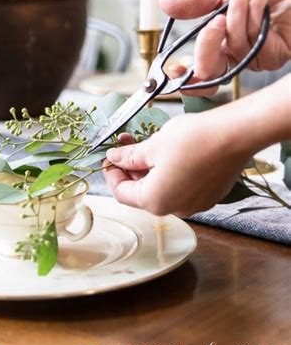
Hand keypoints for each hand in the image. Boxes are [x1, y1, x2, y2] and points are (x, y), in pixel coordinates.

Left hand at [103, 116, 249, 217]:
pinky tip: (169, 151)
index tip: (110, 156)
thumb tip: (114, 158)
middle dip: (131, 167)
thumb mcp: (152, 145)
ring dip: (150, 168)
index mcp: (155, 201)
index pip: (122, 193)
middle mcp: (175, 209)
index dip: (112, 173)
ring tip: (146, 143)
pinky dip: (170, 171)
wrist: (234, 136)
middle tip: (126, 143)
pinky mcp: (209, 194)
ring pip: (163, 188)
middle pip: (143, 192)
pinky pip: (182, 186)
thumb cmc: (192, 139)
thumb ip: (130, 156)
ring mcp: (195, 204)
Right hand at [159, 0, 290, 85]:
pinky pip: (253, 42)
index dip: (183, 79)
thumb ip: (194, 3)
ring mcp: (254, 57)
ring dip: (238, 12)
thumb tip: (163, 3)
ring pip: (233, 47)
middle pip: (210, 72)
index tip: (172, 69)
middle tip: (215, 19)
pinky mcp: (272, 55)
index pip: (197, 70)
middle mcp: (234, 54)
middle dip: (207, 44)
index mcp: (218, 41)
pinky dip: (253, 13)